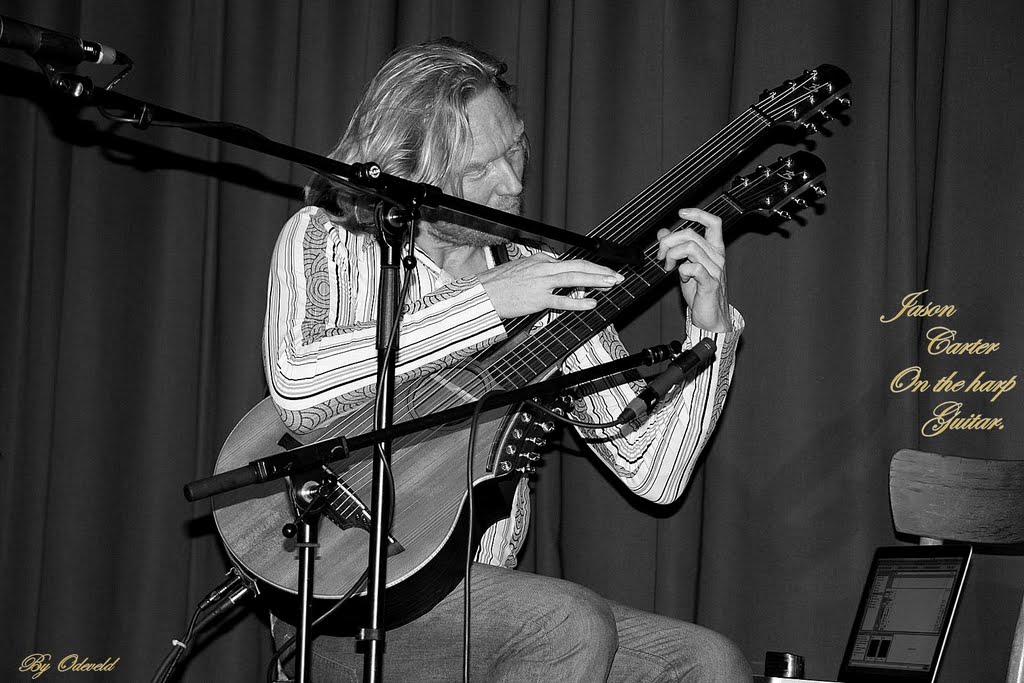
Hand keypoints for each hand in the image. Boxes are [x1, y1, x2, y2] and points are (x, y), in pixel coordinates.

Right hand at [477, 252, 623, 318]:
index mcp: (541, 260)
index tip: (604, 272)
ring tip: (611, 283)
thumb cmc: (500, 283)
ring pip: (574, 278)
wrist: (484, 293)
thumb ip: (542, 269)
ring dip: (596, 280)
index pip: (572, 262)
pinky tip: (591, 302)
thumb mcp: (523, 267)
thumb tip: (558, 273)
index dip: (591, 267)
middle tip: (617, 275)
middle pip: (578, 266)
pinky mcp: (537, 300)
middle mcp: (544, 268)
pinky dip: (579, 301)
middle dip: (601, 271)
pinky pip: (562, 300)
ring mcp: (541, 284)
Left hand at [656, 208, 731, 331]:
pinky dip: (682, 270)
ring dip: (672, 255)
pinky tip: (681, 277)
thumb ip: (676, 248)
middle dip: (669, 241)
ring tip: (669, 266)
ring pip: (691, 247)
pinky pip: (693, 267)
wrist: (710, 317)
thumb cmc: (699, 292)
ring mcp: (715, 269)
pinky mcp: (710, 283)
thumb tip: (663, 232)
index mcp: (714, 250)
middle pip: (691, 234)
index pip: (713, 223)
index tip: (681, 213)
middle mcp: (717, 257)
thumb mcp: (684, 265)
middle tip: (661, 255)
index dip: (698, 213)